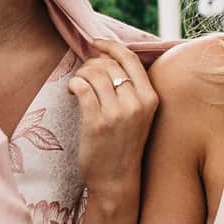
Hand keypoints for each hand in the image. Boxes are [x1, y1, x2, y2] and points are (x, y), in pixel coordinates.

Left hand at [68, 40, 158, 202]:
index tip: (96, 43)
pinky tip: (72, 92)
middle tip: (84, 75)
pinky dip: (73, 84)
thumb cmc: (124, 144)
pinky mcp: (96, 123)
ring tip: (78, 85)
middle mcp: (137, 103)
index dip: (110, 46)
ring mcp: (117, 114)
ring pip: (94, 73)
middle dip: (91, 63)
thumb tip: (107, 56)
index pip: (130, 58)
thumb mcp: (139, 114)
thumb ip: (131, 88)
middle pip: (109, 64)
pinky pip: (81, 87)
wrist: (116, 180)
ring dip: (81, 74)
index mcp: (151, 98)